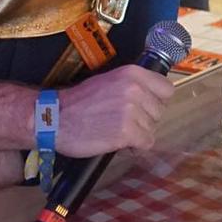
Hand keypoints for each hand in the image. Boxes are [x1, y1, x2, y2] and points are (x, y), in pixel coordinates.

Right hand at [56, 64, 176, 157]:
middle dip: (145, 120)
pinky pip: (146, 143)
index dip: (156, 101)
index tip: (145, 108)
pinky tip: (120, 144)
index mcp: (132, 73)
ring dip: (138, 134)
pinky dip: (135, 148)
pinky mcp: (126, 132)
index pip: (166, 89)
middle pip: (159, 111)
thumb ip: (133, 85)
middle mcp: (135, 89)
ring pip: (152, 128)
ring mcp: (131, 110)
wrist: (55, 118)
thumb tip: (153, 97)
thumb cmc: (79, 102)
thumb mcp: (109, 81)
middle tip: (124, 122)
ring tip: (117, 131)